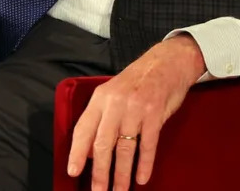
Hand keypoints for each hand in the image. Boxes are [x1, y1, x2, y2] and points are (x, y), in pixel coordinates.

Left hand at [67, 35, 204, 189]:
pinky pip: (148, 144)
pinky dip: (144, 164)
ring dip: (122, 174)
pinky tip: (141, 178)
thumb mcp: (113, 93)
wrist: (166, 61)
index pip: (83, 128)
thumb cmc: (137, 80)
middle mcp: (116, 103)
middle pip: (103, 144)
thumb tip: (90, 151)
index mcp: (101, 97)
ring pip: (125, 149)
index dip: (77, 152)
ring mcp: (136, 108)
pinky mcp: (155, 113)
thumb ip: (101, 119)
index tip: (73, 171)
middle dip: (100, 173)